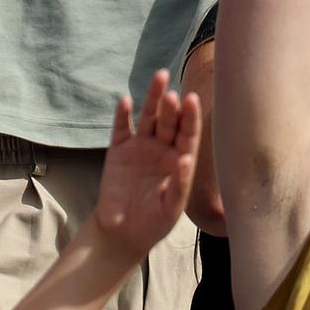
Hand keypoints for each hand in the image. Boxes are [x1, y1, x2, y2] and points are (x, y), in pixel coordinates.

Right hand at [90, 69, 198, 258]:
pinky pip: (122, 128)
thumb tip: (187, 159)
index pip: (188, 134)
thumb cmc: (153, 222)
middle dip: (171, 105)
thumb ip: (180, 184)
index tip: (191, 100)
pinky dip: (123, 114)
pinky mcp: (118, 149)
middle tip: (172, 90)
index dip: (190, 118)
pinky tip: (126, 100)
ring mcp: (140, 147)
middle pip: (169, 121)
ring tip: (158, 78)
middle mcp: (162, 149)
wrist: (122, 231)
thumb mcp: (171, 207)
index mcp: (180, 162)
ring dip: (152, 99)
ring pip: (148, 117)